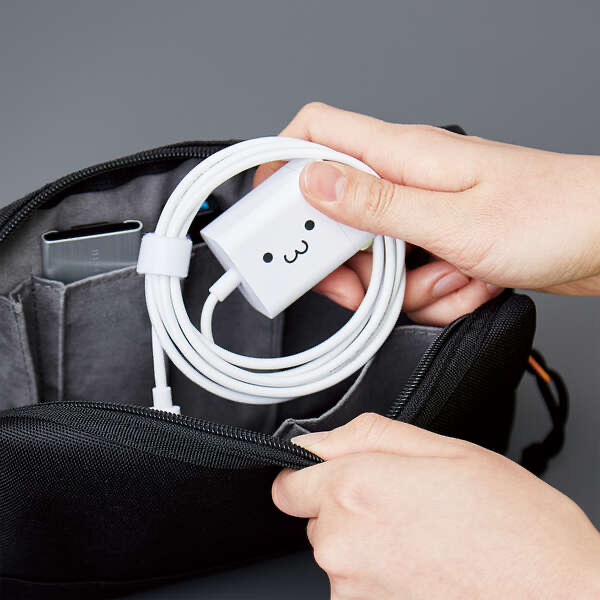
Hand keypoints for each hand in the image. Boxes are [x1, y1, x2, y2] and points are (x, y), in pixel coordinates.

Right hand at [255, 103, 599, 324]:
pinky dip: (434, 291)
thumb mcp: (449, 219)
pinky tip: (468, 281)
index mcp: (400, 155)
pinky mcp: (441, 242)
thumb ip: (374, 205)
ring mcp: (423, 214)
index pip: (315, 134)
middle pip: (337, 214)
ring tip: (451, 276)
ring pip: (374, 257)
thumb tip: (312, 184)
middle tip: (363, 281)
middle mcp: (406, 180)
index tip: (266, 209)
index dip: (281, 165)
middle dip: (347, 260)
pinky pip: (409, 277)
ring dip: (404, 285)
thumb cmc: (549, 214)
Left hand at [273, 414, 599, 598]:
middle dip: (348, 505)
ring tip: (423, 534)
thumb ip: (365, 436)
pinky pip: (360, 585)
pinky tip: (425, 564)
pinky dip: (382, 574)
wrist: (557, 595)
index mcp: (354, 490)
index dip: (307, 475)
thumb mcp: (441, 448)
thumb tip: (319, 440)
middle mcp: (343, 544)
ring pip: (340, 553)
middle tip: (403, 499)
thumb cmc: (512, 523)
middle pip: (317, 517)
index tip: (328, 474)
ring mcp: (355, 590)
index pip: (287, 484)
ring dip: (369, 541)